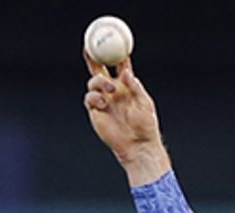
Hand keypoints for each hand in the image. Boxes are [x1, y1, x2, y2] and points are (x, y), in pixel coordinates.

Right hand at [83, 57, 169, 184]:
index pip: (119, 65)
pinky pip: (89, 98)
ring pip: (93, 82)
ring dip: (99, 82)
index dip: (116, 54)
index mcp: (126, 85)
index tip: (114, 43)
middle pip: (100, 69)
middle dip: (94, 58)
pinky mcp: (95, 112)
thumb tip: (125, 73)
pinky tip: (103, 103)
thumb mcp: (144, 102)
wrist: (137, 146)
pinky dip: (94, 97)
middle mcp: (113, 90)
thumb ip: (135, 87)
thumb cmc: (145, 125)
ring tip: (109, 91)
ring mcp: (103, 100)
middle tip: (90, 48)